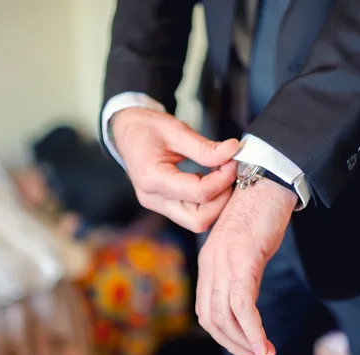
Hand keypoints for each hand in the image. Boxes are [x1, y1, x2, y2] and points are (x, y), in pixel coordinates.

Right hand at [111, 108, 238, 232]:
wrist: (126, 132)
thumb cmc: (146, 128)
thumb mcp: (176, 130)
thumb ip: (205, 147)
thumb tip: (232, 152)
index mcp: (152, 178)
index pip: (199, 192)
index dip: (223, 178)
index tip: (233, 160)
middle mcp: (153, 198)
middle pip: (199, 219)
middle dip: (222, 199)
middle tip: (230, 173)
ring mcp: (158, 205)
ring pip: (197, 221)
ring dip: (217, 202)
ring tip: (221, 175)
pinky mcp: (164, 206)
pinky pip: (193, 214)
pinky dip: (208, 201)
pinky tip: (212, 180)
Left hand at [196, 178, 297, 354]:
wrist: (268, 180)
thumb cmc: (261, 212)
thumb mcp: (246, 246)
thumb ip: (241, 271)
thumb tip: (248, 298)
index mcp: (209, 261)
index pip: (206, 308)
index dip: (223, 333)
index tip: (244, 344)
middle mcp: (211, 264)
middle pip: (211, 319)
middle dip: (233, 343)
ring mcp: (224, 262)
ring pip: (224, 317)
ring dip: (244, 342)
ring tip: (264, 353)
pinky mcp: (242, 260)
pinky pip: (243, 307)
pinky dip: (254, 331)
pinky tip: (266, 344)